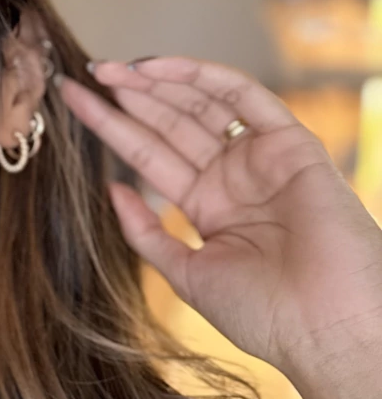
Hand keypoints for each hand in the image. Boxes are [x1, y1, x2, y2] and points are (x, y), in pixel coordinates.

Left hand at [56, 56, 381, 379]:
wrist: (325, 330)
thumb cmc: (263, 314)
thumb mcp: (186, 273)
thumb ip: (146, 232)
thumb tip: (111, 189)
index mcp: (208, 206)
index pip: (148, 155)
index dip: (111, 126)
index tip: (73, 101)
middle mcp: (232, 177)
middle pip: (168, 124)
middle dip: (127, 96)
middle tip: (85, 72)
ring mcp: (261, 158)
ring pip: (199, 104)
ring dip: (155, 82)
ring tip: (109, 69)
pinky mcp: (292, 144)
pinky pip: (243, 96)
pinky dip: (201, 76)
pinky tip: (155, 68)